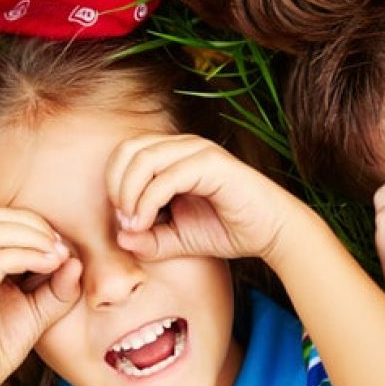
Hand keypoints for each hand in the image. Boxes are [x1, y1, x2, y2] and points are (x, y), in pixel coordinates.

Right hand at [0, 209, 82, 385]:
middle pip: (1, 217)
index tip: (66, 248)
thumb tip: (76, 261)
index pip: (7, 219)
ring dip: (35, 237)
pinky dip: (27, 255)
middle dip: (38, 226)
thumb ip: (58, 288)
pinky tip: (49, 265)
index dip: (40, 226)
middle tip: (63, 248)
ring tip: (59, 255)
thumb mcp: (39, 312)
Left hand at [105, 133, 308, 265]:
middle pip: (129, 149)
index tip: (121, 220)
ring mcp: (198, 151)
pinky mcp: (212, 164)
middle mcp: (183, 146)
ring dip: (129, 193)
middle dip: (115, 185)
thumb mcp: (177, 239)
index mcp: (172, 155)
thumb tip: (120, 237)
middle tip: (123, 219)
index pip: (125, 153)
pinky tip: (146, 222)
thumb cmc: (226, 230)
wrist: (272, 232)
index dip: (112, 184)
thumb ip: (148, 239)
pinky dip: (148, 200)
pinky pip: (167, 176)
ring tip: (133, 222)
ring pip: (144, 158)